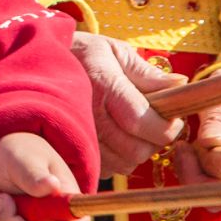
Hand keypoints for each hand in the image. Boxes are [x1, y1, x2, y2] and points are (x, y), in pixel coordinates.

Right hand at [71, 33, 186, 174]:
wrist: (40, 63)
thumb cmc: (83, 55)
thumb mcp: (115, 51)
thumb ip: (147, 72)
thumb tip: (181, 84)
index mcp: (103, 85)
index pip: (140, 120)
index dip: (165, 127)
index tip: (175, 119)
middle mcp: (88, 115)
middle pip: (135, 149)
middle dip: (155, 141)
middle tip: (156, 125)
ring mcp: (78, 136)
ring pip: (124, 164)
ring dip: (138, 152)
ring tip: (136, 131)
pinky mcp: (74, 151)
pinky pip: (108, 169)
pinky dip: (120, 159)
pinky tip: (118, 140)